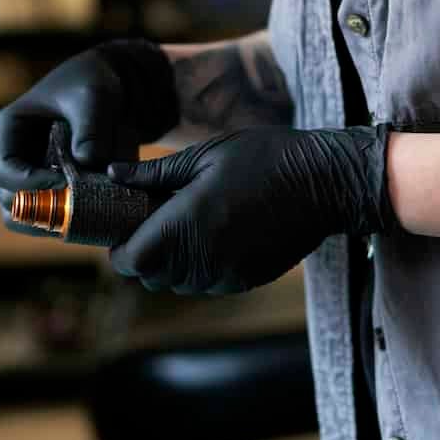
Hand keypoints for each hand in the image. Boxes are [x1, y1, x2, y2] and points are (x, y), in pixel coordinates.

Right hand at [0, 41, 178, 227]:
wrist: (109, 92)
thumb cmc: (92, 84)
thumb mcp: (94, 96)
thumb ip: (91, 126)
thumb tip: (87, 161)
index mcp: (6, 132)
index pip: (4, 171)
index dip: (32, 184)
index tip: (67, 184)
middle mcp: (10, 161)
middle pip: (13, 205)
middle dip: (48, 208)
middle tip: (83, 206)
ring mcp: (28, 180)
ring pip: (31, 221)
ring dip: (61, 221)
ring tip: (92, 212)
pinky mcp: (50, 193)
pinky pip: (54, 220)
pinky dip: (76, 221)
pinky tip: (101, 211)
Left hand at [107, 125, 392, 293]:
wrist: (325, 182)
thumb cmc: (265, 158)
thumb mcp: (205, 155)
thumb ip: (155, 174)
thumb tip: (114, 176)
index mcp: (184, 226)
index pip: (129, 260)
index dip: (121, 246)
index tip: (128, 223)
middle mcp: (202, 260)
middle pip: (150, 276)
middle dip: (145, 252)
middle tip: (157, 218)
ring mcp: (227, 275)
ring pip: (179, 283)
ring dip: (173, 261)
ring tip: (188, 224)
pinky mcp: (247, 280)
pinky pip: (209, 283)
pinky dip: (202, 266)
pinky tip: (217, 233)